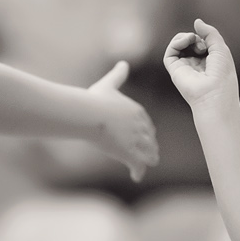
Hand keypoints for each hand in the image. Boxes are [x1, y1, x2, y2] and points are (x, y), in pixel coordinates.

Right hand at [87, 61, 159, 181]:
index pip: (147, 125)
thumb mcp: (108, 85)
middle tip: (149, 155)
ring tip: (145, 165)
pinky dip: (138, 172)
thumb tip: (123, 63)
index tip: (146, 137)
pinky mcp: (129, 154)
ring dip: (147, 159)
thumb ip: (118, 75)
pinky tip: (136, 177)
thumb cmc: (95, 100)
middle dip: (149, 147)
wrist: (89, 114)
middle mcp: (140, 126)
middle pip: (150, 140)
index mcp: (137, 111)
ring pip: (148, 154)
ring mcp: (136, 141)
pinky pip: (139, 166)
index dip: (146, 132)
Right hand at [163, 19, 239, 111]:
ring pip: (179, 45)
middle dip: (196, 37)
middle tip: (203, 45)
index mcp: (210, 61)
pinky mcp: (175, 70)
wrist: (214, 93)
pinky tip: (185, 41)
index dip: (205, 37)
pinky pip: (170, 52)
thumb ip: (209, 32)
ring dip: (185, 37)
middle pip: (190, 42)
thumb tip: (196, 21)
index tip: (210, 41)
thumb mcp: (220, 48)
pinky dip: (177, 42)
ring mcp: (185, 67)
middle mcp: (196, 64)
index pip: (203, 42)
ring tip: (192, 40)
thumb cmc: (222, 74)